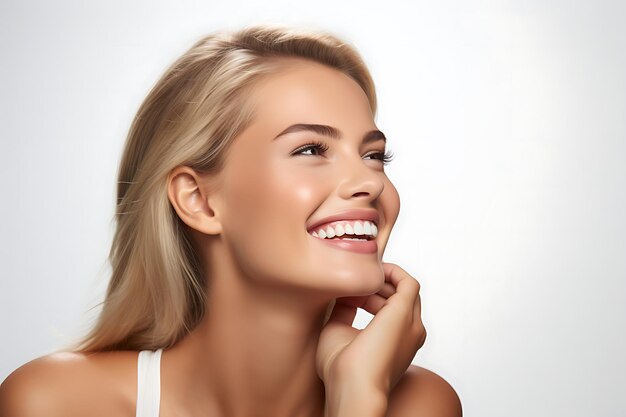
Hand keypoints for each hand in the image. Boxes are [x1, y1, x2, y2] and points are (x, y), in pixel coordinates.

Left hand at [316, 262, 425, 395]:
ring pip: (403, 287)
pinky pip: (407, 282)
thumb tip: (342, 290)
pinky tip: (367, 275)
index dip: (369, 294)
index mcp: (399, 341)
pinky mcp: (405, 313)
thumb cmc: (341, 370)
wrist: (351, 388)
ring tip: (354, 283)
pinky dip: (389, 272)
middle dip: (376, 284)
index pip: (391, 306)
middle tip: (351, 284)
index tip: (347, 293)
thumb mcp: (338, 331)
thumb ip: (344, 310)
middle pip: (399, 294)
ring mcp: (411, 323)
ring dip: (379, 279)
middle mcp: (411, 332)